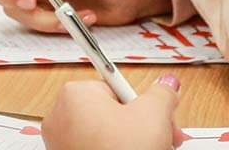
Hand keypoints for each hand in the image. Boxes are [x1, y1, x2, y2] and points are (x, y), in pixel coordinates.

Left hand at [42, 77, 182, 149]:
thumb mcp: (154, 115)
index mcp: (75, 94)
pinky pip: (95, 149)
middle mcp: (60, 117)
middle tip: (163, 137)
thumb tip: (167, 85)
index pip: (116, 87)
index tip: (157, 114)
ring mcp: (61, 144)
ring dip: (131, 140)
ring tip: (152, 149)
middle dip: (141, 125)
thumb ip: (161, 93)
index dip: (142, 103)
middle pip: (111, 112)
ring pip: (105, 134)